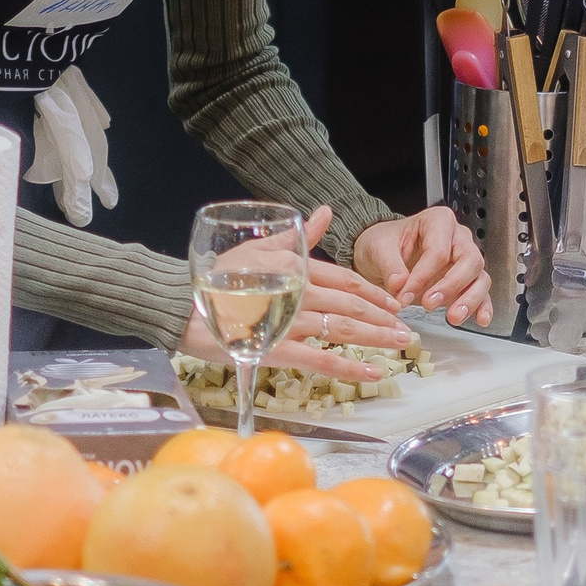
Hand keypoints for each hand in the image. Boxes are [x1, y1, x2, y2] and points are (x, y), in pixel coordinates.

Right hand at [181, 205, 410, 378]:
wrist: (180, 304)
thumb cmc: (216, 277)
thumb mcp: (257, 247)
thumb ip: (296, 236)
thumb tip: (323, 212)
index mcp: (294, 266)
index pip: (345, 279)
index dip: (373, 292)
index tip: (393, 304)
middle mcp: (298, 290)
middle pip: (351, 304)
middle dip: (383, 317)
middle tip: (406, 330)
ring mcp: (289, 320)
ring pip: (343, 329)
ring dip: (376, 338)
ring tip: (399, 346)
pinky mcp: (278, 348)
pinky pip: (320, 360)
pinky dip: (348, 368)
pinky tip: (371, 373)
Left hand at [354, 205, 494, 327]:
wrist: (384, 254)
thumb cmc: (385, 244)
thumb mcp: (378, 248)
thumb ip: (389, 265)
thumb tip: (399, 284)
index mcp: (438, 221)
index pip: (438, 250)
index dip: (422, 276)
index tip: (404, 295)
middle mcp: (457, 238)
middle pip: (469, 260)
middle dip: (451, 285)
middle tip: (429, 304)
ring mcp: (464, 259)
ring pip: (480, 277)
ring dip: (469, 299)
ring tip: (453, 317)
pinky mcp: (466, 280)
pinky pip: (481, 292)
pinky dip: (482, 306)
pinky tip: (480, 319)